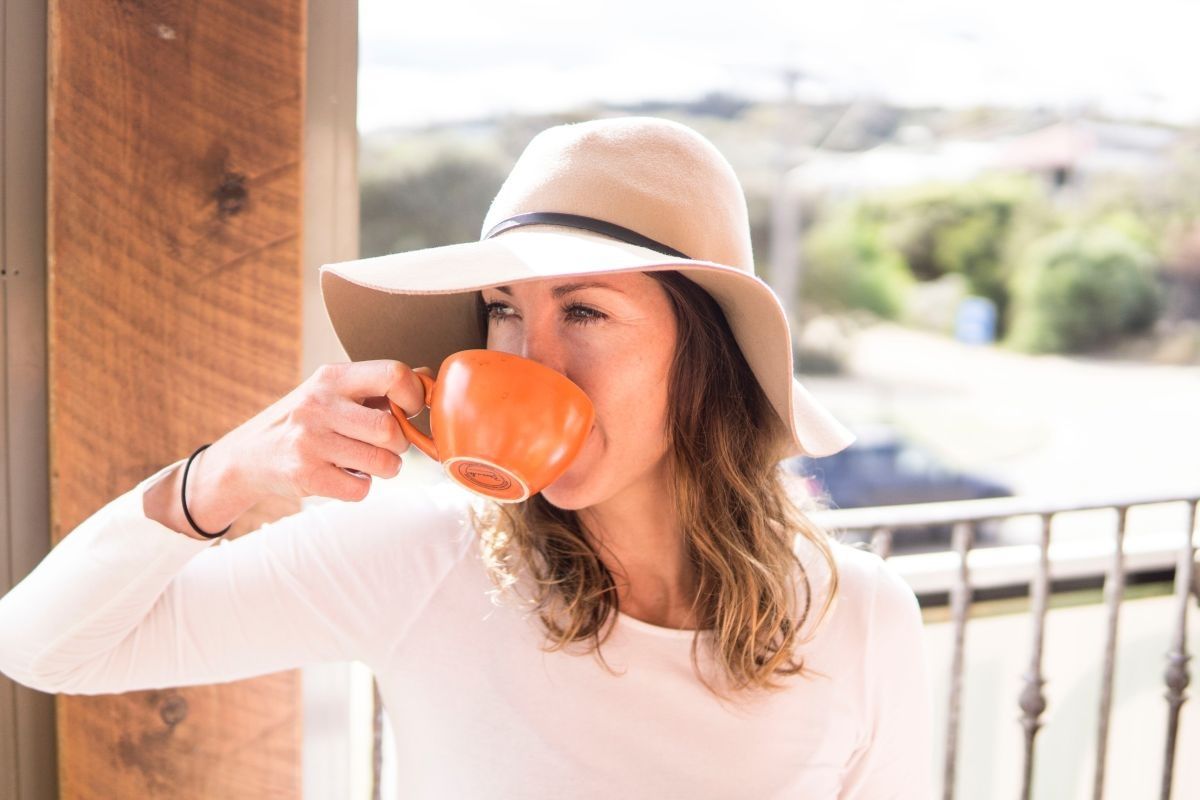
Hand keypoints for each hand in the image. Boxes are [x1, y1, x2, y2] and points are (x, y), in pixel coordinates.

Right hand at [214, 360, 433, 501]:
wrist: (248, 456)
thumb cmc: (304, 420)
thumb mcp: (333, 391)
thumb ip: (379, 385)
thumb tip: (428, 379)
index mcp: (333, 377)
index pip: (394, 375)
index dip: (414, 396)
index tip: (409, 410)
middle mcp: (320, 404)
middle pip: (391, 429)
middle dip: (399, 444)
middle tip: (386, 445)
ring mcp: (310, 441)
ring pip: (383, 463)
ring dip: (386, 468)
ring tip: (367, 462)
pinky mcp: (306, 475)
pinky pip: (362, 489)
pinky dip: (361, 488)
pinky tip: (345, 476)